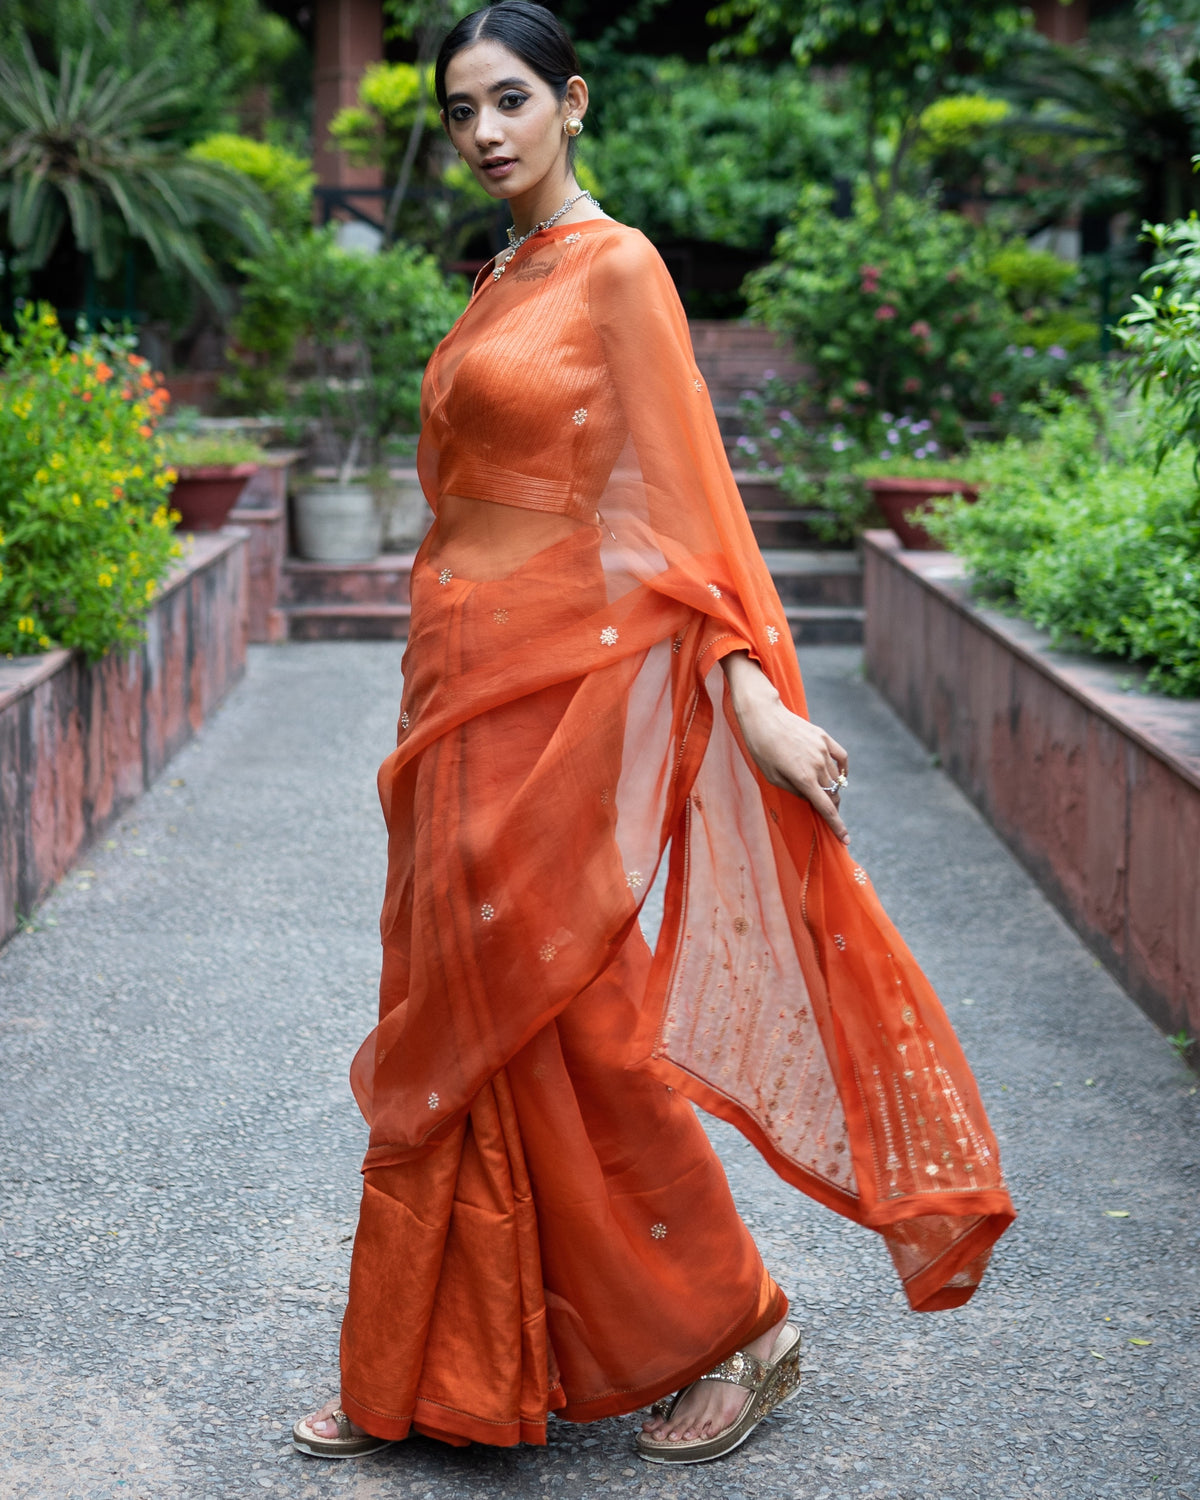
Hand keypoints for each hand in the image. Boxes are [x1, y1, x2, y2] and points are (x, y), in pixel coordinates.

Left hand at [721, 651, 849, 844]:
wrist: (763, 716)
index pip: (826, 808)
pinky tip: (839, 776)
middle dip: (831, 807)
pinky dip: (843, 770)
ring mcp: (823, 750)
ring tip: (820, 790)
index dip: (837, 826)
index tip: (845, 839)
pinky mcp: (824, 738)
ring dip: (833, 789)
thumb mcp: (772, 777)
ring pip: (837, 778)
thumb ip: (794, 791)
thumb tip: (811, 799)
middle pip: (833, 795)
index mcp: (803, 778)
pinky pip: (842, 758)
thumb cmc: (761, 748)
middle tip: (823, 811)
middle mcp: (817, 765)